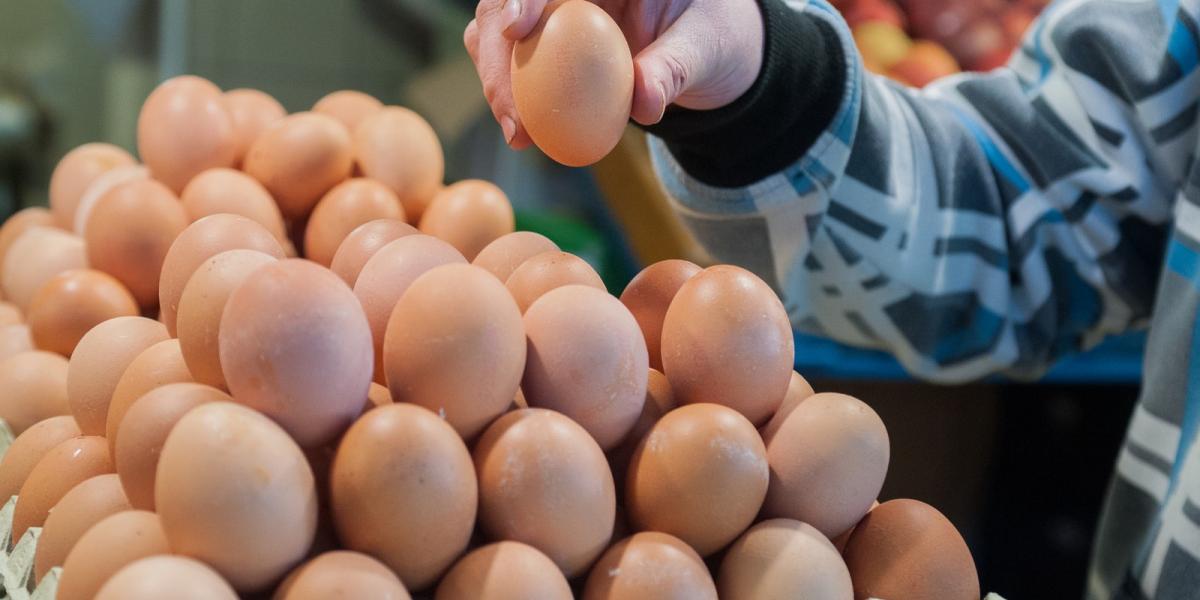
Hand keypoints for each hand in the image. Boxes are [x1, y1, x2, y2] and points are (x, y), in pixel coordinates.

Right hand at [464, 0, 764, 148]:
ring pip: (496, 25)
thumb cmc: (710, 38)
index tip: (517, 28)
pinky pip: (509, 58)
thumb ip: (673, 70)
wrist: (705, 54)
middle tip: (511, 109)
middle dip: (496, 47)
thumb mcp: (704, 51)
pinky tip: (522, 132)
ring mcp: (551, 6)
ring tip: (517, 131)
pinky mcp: (542, 37)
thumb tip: (645, 103)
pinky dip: (508, 94)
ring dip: (495, 76)